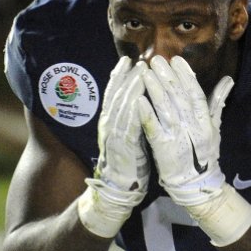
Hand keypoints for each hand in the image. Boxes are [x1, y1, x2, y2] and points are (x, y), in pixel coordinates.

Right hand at [93, 57, 149, 195]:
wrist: (118, 189)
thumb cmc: (128, 161)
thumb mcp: (128, 135)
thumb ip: (131, 118)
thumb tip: (139, 99)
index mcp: (110, 122)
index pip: (113, 94)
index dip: (119, 76)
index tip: (128, 60)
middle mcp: (108, 126)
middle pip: (116, 96)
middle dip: (127, 77)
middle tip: (139, 61)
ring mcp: (114, 136)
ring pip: (121, 107)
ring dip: (131, 88)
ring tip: (141, 73)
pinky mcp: (123, 148)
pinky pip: (128, 126)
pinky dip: (133, 112)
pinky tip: (140, 100)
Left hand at [137, 56, 250, 246]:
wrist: (195, 184)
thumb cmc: (204, 154)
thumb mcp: (215, 127)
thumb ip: (218, 101)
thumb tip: (228, 79)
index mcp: (205, 121)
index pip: (195, 93)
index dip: (186, 76)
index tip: (176, 60)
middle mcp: (192, 127)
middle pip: (179, 97)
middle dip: (167, 77)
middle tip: (155, 59)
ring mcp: (177, 138)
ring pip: (165, 109)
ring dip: (154, 89)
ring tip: (144, 72)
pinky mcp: (163, 148)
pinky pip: (153, 129)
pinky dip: (146, 114)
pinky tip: (138, 100)